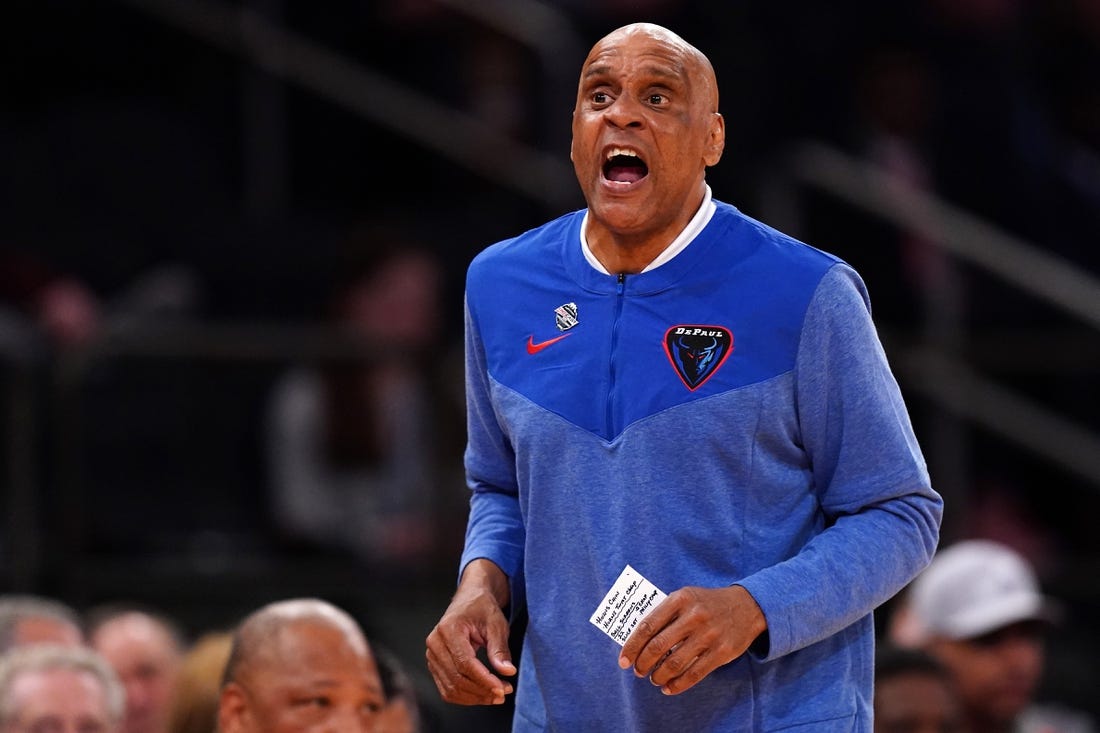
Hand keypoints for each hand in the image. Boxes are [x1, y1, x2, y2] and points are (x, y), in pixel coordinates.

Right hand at [425, 559, 515, 705]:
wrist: (469, 600)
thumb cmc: (483, 609)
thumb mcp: (496, 624)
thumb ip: (500, 649)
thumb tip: (507, 671)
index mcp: (448, 629)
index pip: (465, 663)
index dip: (484, 680)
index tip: (503, 689)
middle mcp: (435, 643)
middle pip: (457, 678)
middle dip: (482, 690)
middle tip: (504, 693)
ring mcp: (431, 655)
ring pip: (451, 688)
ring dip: (475, 697)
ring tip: (496, 695)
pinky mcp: (434, 664)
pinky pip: (447, 689)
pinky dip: (465, 696)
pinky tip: (483, 694)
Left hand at [618, 584, 765, 694]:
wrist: (748, 605)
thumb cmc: (707, 603)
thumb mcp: (686, 597)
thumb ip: (665, 614)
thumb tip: (638, 640)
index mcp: (680, 599)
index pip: (648, 625)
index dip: (632, 646)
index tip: (624, 660)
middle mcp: (694, 615)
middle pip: (658, 646)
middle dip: (643, 663)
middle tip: (638, 671)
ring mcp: (709, 634)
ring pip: (675, 663)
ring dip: (659, 675)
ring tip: (654, 679)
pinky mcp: (722, 651)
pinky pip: (695, 673)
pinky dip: (678, 684)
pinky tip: (669, 688)